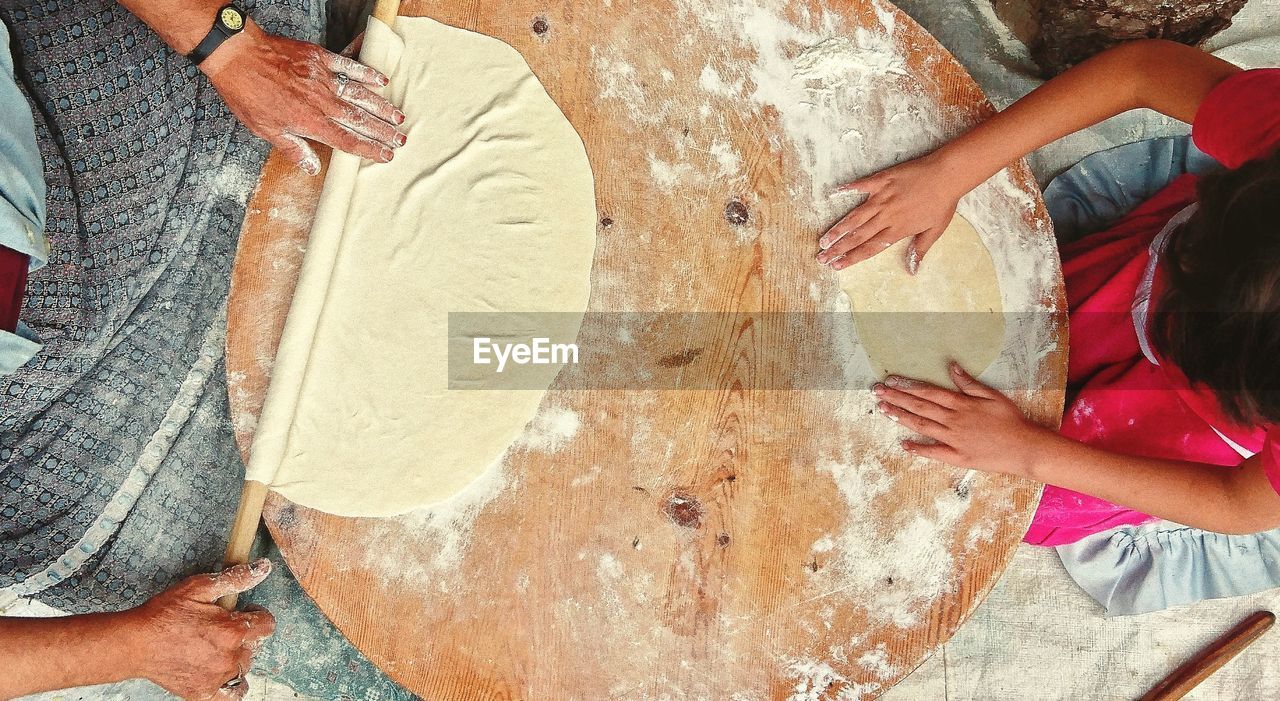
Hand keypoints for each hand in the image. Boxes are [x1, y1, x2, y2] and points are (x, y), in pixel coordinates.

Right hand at [127, 559, 275, 699]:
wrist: (135, 643)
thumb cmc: (163, 615)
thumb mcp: (199, 587)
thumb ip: (235, 579)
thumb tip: (263, 568)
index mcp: (232, 631)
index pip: (267, 624)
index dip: (257, 614)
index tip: (245, 611)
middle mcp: (229, 657)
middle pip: (254, 645)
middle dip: (244, 634)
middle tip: (223, 627)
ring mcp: (217, 677)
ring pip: (244, 666)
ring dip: (237, 656)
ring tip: (217, 646)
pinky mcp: (203, 692)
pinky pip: (233, 694)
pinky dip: (233, 685)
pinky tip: (224, 673)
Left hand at [201, 21, 405, 174]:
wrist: (237, 56)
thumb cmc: (247, 94)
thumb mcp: (266, 130)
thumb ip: (293, 149)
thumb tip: (312, 168)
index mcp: (311, 122)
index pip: (348, 141)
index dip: (370, 149)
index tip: (386, 155)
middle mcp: (322, 102)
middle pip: (360, 120)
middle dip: (383, 131)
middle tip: (401, 139)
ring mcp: (323, 78)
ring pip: (360, 95)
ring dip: (381, 107)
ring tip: (397, 116)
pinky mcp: (320, 59)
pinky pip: (349, 67)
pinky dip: (366, 74)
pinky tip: (381, 80)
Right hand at [817, 151, 962, 272]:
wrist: (946, 175)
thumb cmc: (942, 203)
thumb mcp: (934, 230)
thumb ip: (918, 250)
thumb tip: (912, 271)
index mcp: (897, 230)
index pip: (869, 248)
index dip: (851, 258)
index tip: (837, 265)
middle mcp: (886, 216)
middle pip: (857, 235)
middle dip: (838, 248)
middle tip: (821, 257)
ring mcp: (882, 197)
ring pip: (855, 216)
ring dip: (838, 229)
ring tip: (824, 238)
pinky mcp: (882, 180)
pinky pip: (861, 185)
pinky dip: (847, 189)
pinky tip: (833, 193)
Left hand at [872, 363, 1053, 475]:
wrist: (1025, 448)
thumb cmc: (1010, 420)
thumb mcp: (991, 395)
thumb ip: (968, 383)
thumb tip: (952, 366)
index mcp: (960, 404)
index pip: (927, 392)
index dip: (907, 386)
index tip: (890, 381)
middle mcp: (952, 420)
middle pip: (919, 407)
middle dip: (896, 398)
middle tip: (876, 392)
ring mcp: (953, 439)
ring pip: (921, 426)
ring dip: (900, 418)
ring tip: (883, 410)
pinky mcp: (957, 456)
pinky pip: (933, 452)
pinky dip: (917, 448)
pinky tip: (903, 444)